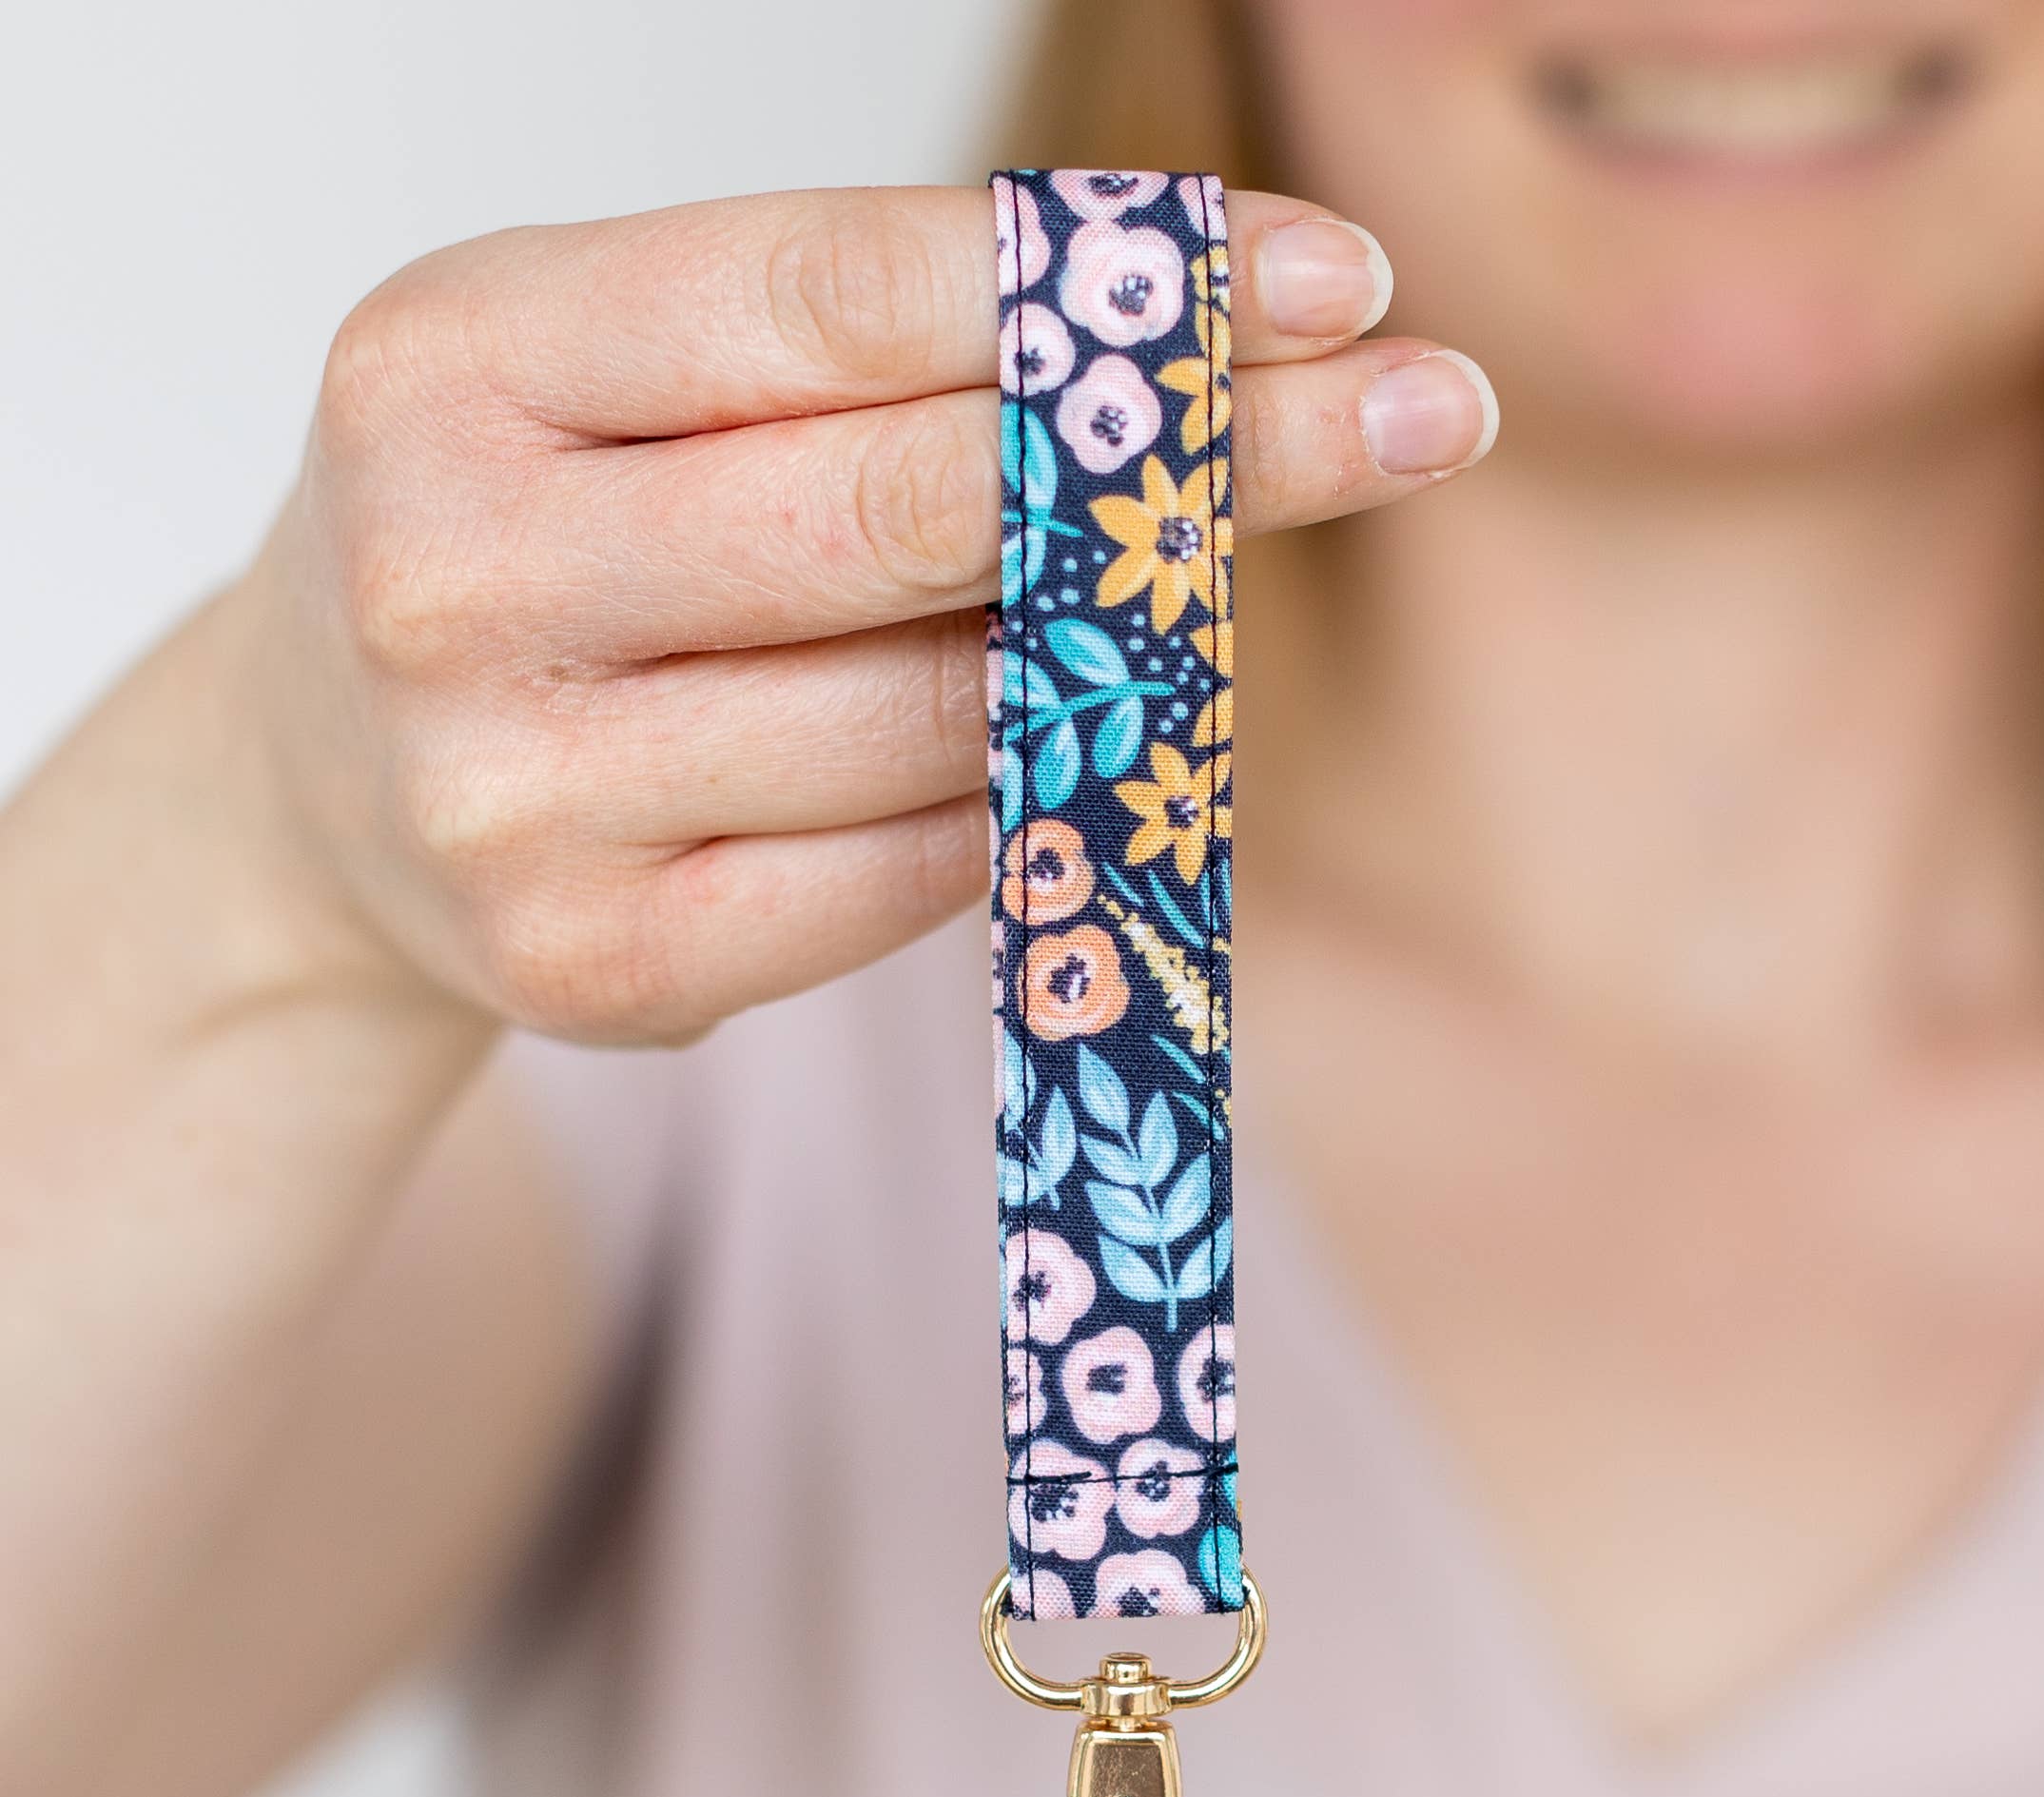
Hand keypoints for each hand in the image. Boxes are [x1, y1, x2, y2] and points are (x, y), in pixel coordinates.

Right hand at [227, 185, 1494, 1043]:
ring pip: (936, 716)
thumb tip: (1196, 390)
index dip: (1099, 292)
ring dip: (1112, 654)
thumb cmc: (530, 536)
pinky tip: (1051, 748)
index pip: (836, 294)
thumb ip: (850, 367)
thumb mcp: (614, 382)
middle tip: (1418, 410)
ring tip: (1189, 597)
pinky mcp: (595, 968)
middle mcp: (458, 576)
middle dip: (1197, 461)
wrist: (324, 784)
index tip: (1323, 280)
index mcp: (455, 359)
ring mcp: (517, 797)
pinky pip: (911, 871)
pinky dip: (1018, 803)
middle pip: (910, 512)